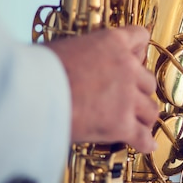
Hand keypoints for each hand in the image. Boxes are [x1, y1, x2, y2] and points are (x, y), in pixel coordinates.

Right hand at [48, 26, 157, 153]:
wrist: (33, 92)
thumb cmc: (38, 69)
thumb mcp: (65, 47)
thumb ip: (83, 53)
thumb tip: (74, 61)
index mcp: (112, 42)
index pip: (140, 37)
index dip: (139, 50)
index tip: (136, 59)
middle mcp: (126, 67)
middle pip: (148, 81)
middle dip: (139, 90)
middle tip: (129, 98)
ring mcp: (127, 97)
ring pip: (150, 110)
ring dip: (143, 117)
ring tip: (138, 123)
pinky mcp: (122, 124)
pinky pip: (142, 136)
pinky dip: (144, 142)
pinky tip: (146, 144)